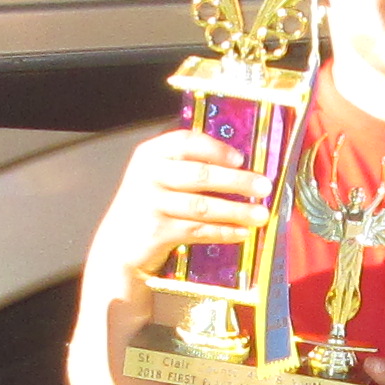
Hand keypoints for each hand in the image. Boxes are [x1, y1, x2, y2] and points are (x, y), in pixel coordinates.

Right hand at [91, 124, 277, 291]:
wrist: (120, 242)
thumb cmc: (150, 205)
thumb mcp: (160, 177)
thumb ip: (188, 166)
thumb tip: (241, 166)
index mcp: (151, 153)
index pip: (186, 142)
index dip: (216, 149)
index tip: (242, 158)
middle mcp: (148, 174)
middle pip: (200, 174)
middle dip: (236, 181)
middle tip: (264, 186)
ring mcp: (150, 203)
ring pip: (202, 206)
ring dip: (236, 211)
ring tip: (260, 215)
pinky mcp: (157, 230)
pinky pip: (198, 230)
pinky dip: (222, 232)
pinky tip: (241, 233)